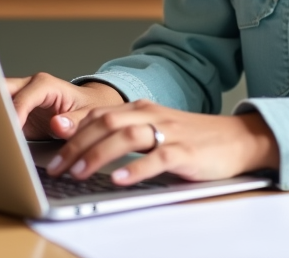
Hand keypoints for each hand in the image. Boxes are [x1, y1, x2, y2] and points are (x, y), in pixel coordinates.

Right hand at [5, 73, 124, 139]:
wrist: (87, 106)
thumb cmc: (87, 107)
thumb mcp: (88, 114)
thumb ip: (74, 121)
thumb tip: (58, 125)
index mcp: (44, 85)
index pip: (23, 98)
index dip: (15, 115)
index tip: (11, 132)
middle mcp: (27, 88)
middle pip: (1, 90)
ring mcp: (19, 99)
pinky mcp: (15, 113)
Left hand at [45, 100, 279, 184]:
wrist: (237, 139)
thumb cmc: (193, 139)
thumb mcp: (156, 130)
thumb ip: (126, 134)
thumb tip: (87, 148)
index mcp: (141, 109)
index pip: (99, 113)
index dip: (72, 127)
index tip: (50, 142)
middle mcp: (151, 115)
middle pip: (105, 122)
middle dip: (76, 144)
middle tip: (56, 166)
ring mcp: (169, 132)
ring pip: (126, 136)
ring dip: (97, 155)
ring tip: (78, 173)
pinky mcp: (186, 152)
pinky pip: (156, 158)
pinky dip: (134, 168)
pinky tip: (118, 179)